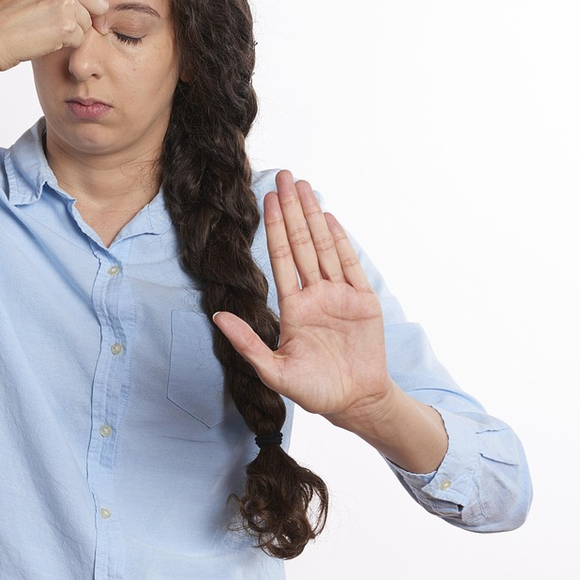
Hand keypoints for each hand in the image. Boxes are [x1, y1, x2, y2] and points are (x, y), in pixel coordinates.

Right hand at [0, 0, 109, 73]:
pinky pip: (80, 40)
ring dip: (70, 33)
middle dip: (83, 19)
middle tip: (53, 26)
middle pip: (96, 3)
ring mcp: (65, 0)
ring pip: (88, 23)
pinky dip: (64, 45)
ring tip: (41, 31)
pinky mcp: (66, 24)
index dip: (82, 5)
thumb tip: (98, 1)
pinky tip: (41, 39)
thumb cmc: (3, 18)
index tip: (61, 14)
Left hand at [213, 171, 392, 426]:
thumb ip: (247, 343)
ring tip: (304, 186)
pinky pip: (349, 264)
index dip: (274, 228)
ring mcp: (339, 295)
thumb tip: (216, 317)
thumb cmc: (314, 391)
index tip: (267, 199)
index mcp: (293, 307)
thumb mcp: (274, 371)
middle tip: (284, 176)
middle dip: (292, 210)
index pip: (280, 258)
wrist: (356, 403)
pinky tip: (328, 217)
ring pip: (323, 247)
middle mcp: (315, 294)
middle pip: (301, 243)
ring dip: (314, 216)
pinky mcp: (363, 300)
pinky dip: (340, 240)